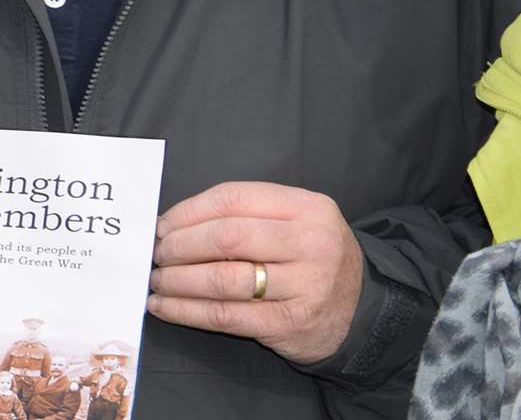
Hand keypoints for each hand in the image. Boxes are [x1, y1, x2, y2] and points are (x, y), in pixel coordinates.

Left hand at [146, 181, 361, 364]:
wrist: (363, 311)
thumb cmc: (314, 259)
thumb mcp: (298, 221)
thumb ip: (249, 214)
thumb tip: (175, 221)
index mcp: (307, 207)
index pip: (235, 198)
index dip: (189, 210)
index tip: (162, 223)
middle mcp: (309, 243)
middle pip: (227, 237)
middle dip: (180, 245)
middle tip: (157, 253)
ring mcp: (302, 286)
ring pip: (223, 279)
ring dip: (178, 280)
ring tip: (157, 280)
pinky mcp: (288, 323)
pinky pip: (225, 316)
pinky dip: (186, 311)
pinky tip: (165, 307)